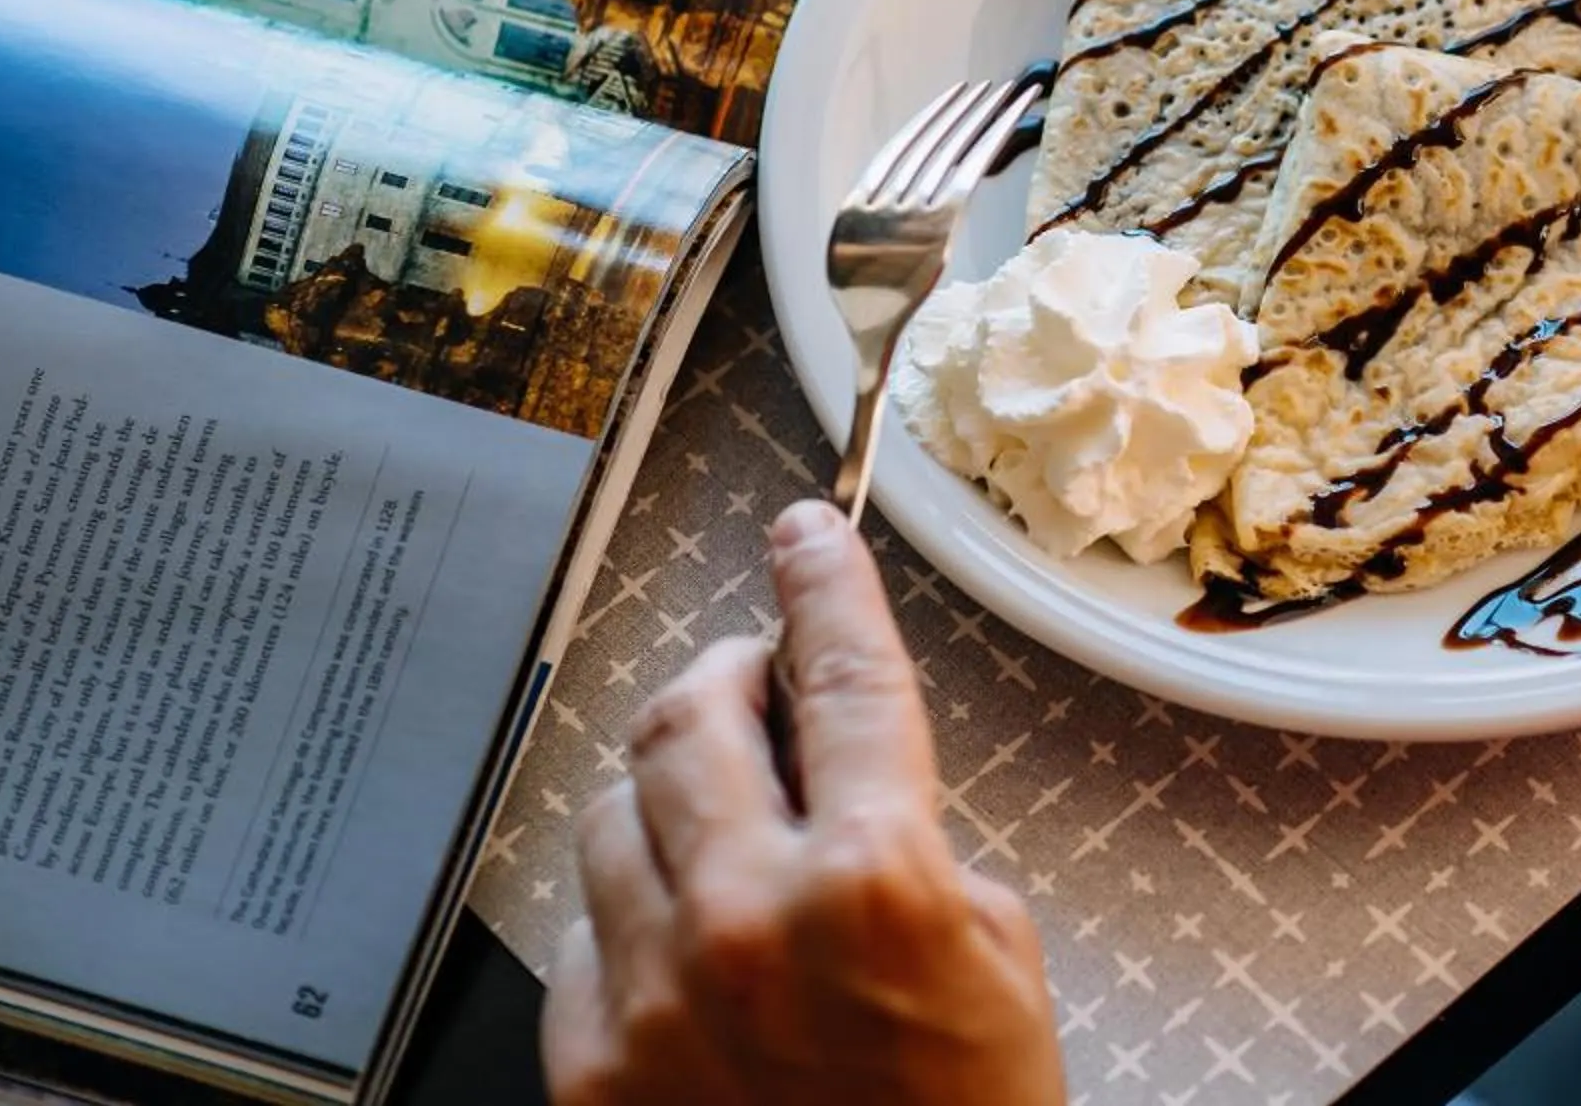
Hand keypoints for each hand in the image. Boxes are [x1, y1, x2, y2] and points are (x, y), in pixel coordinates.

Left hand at [543, 502, 1064, 1105]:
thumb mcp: (996, 955)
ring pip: (616, 805)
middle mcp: (749, 918)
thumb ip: (914, 836)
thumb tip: (839, 758)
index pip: (843, 670)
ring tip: (726, 825)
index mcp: (876, 879)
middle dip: (726, 671)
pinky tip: (690, 938)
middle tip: (756, 680)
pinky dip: (634, 903)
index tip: (806, 528)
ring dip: (673, 787)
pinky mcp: (591, 1063)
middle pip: (693, 712)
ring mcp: (657, 992)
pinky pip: (584, 924)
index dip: (822, 577)